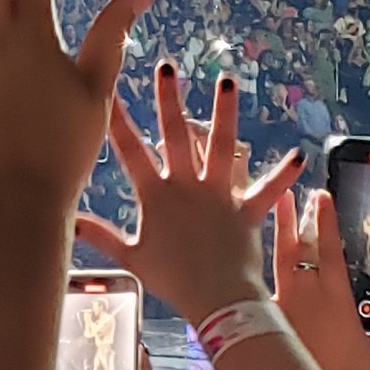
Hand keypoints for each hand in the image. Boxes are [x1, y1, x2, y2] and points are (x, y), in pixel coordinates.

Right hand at [75, 61, 301, 328]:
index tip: (109, 93)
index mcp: (157, 196)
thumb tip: (70, 222)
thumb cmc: (172, 280)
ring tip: (227, 82)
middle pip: (177, 136)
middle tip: (167, 68)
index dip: (118, 122)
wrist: (216, 301)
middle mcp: (188, 187)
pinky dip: (283, 175)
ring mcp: (219, 195)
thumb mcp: (132, 258)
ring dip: (225, 114)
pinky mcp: (247, 210)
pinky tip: (299, 156)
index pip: (131, 152)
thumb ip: (102, 236)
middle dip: (170, 100)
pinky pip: (267, 189)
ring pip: (222, 147)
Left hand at [272, 186, 369, 369]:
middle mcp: (303, 295)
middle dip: (294, 217)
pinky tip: (259, 265)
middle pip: (296, 246)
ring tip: (274, 206)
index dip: (326, 221)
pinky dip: (260, 271)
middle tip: (292, 192)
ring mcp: (280, 305)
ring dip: (278, 233)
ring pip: (276, 260)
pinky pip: (261, 286)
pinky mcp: (266, 319)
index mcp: (334, 298)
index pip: (329, 249)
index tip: (322, 196)